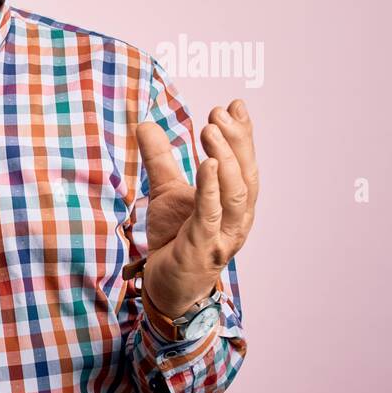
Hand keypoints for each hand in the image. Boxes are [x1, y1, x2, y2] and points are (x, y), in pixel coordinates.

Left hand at [135, 99, 258, 316]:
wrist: (167, 287)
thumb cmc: (175, 239)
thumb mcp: (166, 192)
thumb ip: (160, 160)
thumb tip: (144, 123)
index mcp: (236, 203)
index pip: (245, 162)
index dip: (243, 134)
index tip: (234, 105)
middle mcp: (239, 218)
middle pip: (246, 173)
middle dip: (236, 140)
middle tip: (218, 113)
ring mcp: (224, 235)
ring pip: (237, 193)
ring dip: (225, 158)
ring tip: (211, 130)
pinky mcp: (202, 248)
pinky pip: (212, 215)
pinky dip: (211, 188)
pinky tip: (206, 164)